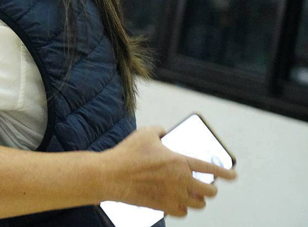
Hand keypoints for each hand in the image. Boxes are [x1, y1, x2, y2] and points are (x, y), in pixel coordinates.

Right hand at [104, 126, 236, 216]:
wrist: (112, 175)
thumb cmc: (127, 154)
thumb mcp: (145, 134)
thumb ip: (159, 130)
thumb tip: (164, 131)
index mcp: (180, 161)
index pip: (211, 169)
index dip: (225, 173)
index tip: (232, 175)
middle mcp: (181, 180)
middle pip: (209, 191)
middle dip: (211, 189)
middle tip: (207, 187)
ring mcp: (173, 195)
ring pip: (198, 204)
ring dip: (198, 200)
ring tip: (194, 196)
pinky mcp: (163, 206)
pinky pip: (182, 212)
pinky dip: (183, 208)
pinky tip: (178, 203)